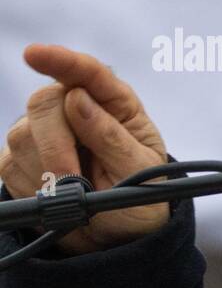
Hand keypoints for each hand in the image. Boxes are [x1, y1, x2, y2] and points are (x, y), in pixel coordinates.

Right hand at [1, 44, 168, 254]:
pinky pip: (8, 165)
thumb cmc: (142, 196)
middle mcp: (75, 111)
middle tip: (76, 180)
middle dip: (56, 145)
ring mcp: (43, 133)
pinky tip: (56, 195)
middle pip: (43, 103)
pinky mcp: (20, 159)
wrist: (121, 232)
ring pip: (21, 137)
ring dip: (48, 172)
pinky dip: (32, 187)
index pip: (88, 73)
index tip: (34, 54)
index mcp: (115, 105)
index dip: (61, 60)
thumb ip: (111, 136)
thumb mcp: (140, 170)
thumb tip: (77, 98)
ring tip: (78, 190)